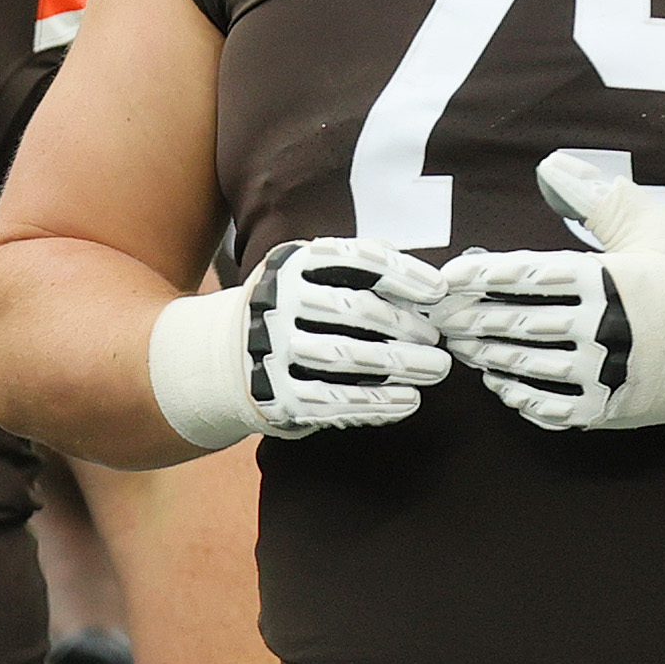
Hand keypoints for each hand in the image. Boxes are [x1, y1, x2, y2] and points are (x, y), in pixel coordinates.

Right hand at [147, 240, 451, 451]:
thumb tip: (427, 283)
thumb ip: (361, 267)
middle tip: (438, 339)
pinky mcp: (275, 395)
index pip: (357, 260)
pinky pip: (335, 401)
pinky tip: (408, 401)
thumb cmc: (296, 312)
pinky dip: (378, 403)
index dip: (404, 274)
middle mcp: (278, 302)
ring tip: (436, 369)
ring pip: (347, 356)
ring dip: (400, 365)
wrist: (225, 358)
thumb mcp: (313, 275)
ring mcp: (273, 350)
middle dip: (406, 325)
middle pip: (355, 309)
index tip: (439, 292)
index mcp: (293, 265)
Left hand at [436, 157, 664, 434]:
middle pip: (518, 324)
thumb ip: (600, 197)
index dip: (482, 275)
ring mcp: (607, 375)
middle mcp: (604, 331)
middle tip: (438, 314)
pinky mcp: (611, 409)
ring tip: (462, 344)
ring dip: (488, 356)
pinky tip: (502, 383)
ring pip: (528, 368)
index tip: (449, 276)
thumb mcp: (657, 227)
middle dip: (472, 318)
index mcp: (611, 281)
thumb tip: (550, 165)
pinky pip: (550, 409)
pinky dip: (519, 396)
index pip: (530, 275)